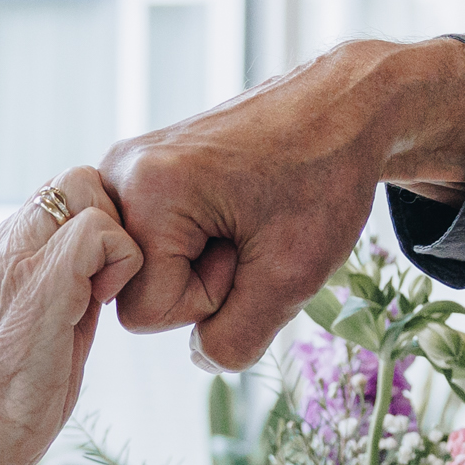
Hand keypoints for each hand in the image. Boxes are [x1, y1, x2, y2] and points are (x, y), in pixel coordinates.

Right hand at [0, 171, 141, 464]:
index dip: (100, 224)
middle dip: (112, 218)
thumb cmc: (12, 402)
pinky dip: (123, 261)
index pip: (62, 195)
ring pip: (85, 184)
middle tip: (113, 281)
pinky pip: (101, 228)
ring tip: (107, 294)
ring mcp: (18, 256)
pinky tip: (106, 306)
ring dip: (117, 235)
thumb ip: (65, 287)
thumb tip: (104, 269)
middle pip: (76, 176)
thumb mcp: (42, 327)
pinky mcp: (42, 281)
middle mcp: (2, 242)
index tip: (104, 282)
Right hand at [102, 40, 464, 369]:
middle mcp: (120, 170)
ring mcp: (126, 166)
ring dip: (199, 261)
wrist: (343, 107)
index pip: (145, 313)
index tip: (250, 248)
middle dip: (199, 280)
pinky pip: (152, 241)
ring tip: (243, 217)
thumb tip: (201, 357)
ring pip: (145, 267)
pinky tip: (229, 210)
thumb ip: (236, 339)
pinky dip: (194, 240)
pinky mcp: (140, 169)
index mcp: (148, 189)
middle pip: (137, 290)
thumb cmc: (325, 178)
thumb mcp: (292, 276)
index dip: (208, 300)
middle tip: (250, 229)